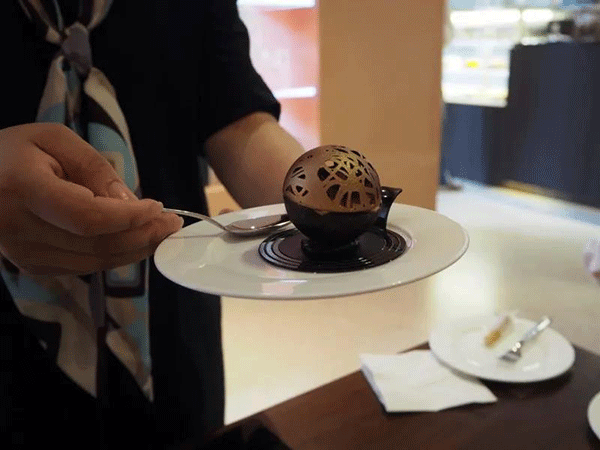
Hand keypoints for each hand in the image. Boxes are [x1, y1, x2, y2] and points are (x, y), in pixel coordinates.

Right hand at [0, 123, 182, 274]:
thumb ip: (95, 168)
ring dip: (135, 249)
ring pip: (95, 262)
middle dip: (143, 235)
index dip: (129, 218)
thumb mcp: (55, 140)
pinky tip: (133, 240)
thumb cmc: (15, 152)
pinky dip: (115, 256)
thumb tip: (131, 204)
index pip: (87, 217)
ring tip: (160, 231)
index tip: (158, 208)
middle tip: (171, 223)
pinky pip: (85, 267)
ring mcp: (23, 254)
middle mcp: (19, 229)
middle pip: (97, 245)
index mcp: (23, 189)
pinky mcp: (31, 266)